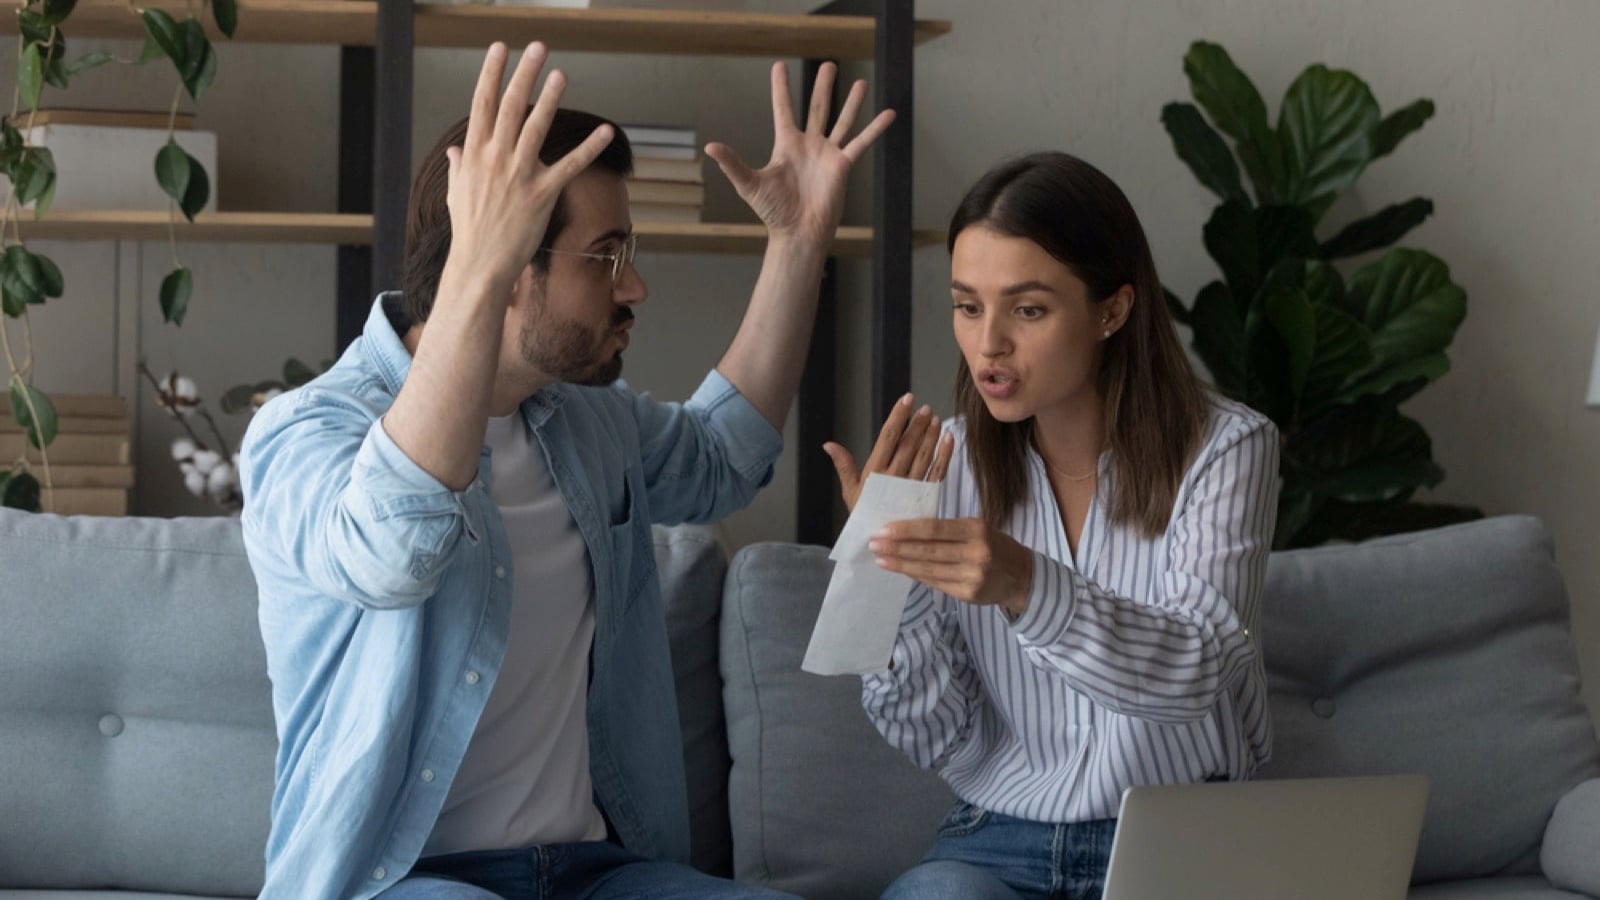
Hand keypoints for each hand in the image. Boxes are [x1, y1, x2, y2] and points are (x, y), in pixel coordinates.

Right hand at [441, 42, 616, 296]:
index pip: (483, 103)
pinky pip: (570, 165)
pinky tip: (606, 130)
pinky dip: (589, 147)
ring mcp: (519, 175)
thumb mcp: (456, 193)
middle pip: (510, 106)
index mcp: (475, 154)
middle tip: (536, 48)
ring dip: (550, 98)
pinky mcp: (542, 194)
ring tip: (561, 74)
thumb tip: (458, 150)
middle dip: (524, 74)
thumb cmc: (469, 231)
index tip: (500, 49)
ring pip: (536, 127)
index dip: (492, 73)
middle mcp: (496, 158)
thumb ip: (460, 167)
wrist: (480, 264)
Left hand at [704, 61, 895, 243]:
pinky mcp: (843, 165)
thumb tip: (709, 146)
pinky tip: (889, 114)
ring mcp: (827, 154)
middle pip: (817, 107)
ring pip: (841, 121)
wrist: (798, 232)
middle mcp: (808, 145)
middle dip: (822, 86)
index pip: (784, 109)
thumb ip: (732, 163)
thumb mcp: (749, 184)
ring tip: (860, 82)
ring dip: (850, 102)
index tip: (779, 65)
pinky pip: (861, 143)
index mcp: (786, 145)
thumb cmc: (773, 212)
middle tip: (829, 64)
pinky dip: (875, 129)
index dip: (781, 88)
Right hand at [824, 392, 953, 513]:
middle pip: (908, 445)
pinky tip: (948, 439)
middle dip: (917, 424)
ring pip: (924, 456)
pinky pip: (938, 473)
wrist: (881, 545)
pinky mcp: (926, 497)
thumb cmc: (863, 516)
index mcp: (874, 473)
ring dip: (931, 436)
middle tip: (925, 408)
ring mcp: (911, 488)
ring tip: (935, 419)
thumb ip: (843, 465)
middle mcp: (894, 478)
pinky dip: (945, 456)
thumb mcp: (850, 492)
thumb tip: (828, 444)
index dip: (897, 417)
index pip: (887, 438)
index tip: (906, 399)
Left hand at [868, 518, 1034, 615]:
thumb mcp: (976, 529)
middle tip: (873, 545)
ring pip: (929, 570)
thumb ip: (947, 531)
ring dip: (901, 565)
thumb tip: (906, 532)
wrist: (1021, 575)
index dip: (907, 530)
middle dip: (897, 548)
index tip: (884, 530)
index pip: (935, 529)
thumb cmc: (993, 545)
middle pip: (928, 551)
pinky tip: (902, 571)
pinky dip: (916, 576)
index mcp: (976, 529)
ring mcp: (972, 576)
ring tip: (881, 559)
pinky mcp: (968, 595)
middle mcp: (976, 553)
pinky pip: (936, 584)